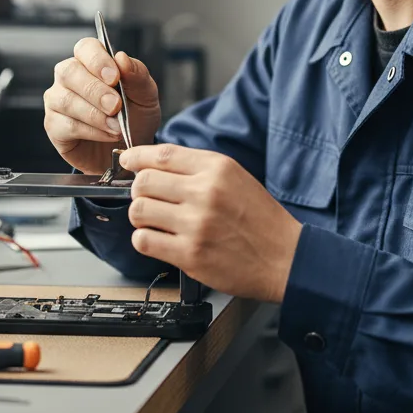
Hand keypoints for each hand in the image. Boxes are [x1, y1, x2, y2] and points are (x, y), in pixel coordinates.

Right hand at [44, 38, 160, 174]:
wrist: (131, 149)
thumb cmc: (135, 115)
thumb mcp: (146, 95)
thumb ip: (137, 74)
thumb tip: (121, 58)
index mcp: (91, 61)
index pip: (85, 47)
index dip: (97, 60)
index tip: (115, 77)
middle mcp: (69, 77)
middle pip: (69, 72)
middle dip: (95, 90)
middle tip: (116, 106)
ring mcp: (57, 100)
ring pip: (65, 100)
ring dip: (94, 114)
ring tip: (117, 126)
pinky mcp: (54, 126)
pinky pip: (66, 125)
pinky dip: (91, 131)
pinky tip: (108, 135)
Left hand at [119, 144, 302, 303]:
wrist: (285, 257)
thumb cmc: (260, 218)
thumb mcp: (235, 177)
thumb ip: (197, 168)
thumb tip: (154, 164)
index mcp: (217, 168)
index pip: (163, 154)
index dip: (137, 156)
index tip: (128, 160)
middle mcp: (205, 192)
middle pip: (144, 181)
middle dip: (138, 189)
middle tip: (147, 197)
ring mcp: (196, 225)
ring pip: (139, 210)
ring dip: (140, 215)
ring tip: (154, 220)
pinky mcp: (190, 255)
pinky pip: (144, 241)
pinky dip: (144, 239)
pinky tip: (158, 239)